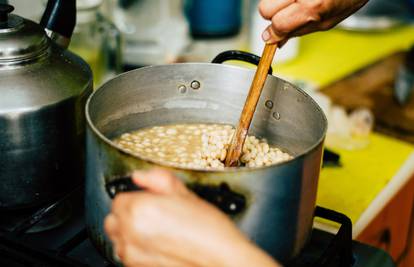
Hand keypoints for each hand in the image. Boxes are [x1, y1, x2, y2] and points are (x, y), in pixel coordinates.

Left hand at [104, 169, 280, 266]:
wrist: (221, 260)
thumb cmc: (209, 231)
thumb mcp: (186, 194)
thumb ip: (158, 180)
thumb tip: (141, 175)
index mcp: (139, 209)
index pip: (119, 198)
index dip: (137, 197)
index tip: (151, 200)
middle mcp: (130, 233)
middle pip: (113, 219)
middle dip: (129, 215)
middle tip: (153, 214)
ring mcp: (132, 254)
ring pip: (118, 238)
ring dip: (130, 233)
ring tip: (157, 231)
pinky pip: (126, 255)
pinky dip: (137, 249)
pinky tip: (158, 244)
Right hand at [258, 0, 368, 43]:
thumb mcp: (327, 22)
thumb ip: (298, 32)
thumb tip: (277, 41)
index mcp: (312, 8)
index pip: (278, 24)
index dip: (272, 33)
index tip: (270, 37)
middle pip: (265, 9)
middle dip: (272, 15)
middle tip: (286, 15)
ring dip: (277, 3)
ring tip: (295, 2)